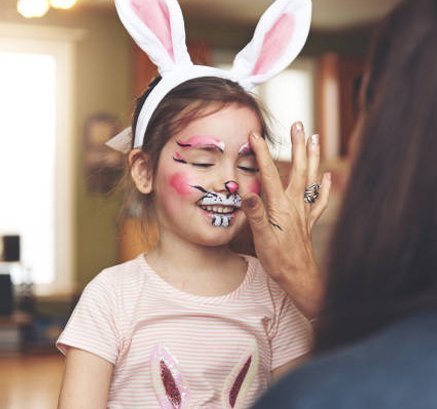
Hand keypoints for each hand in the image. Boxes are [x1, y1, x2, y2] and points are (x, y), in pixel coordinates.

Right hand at [241, 122, 330, 317]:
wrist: (299, 277)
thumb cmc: (279, 259)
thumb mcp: (262, 237)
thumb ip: (255, 214)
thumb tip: (247, 192)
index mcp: (280, 206)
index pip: (269, 174)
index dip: (262, 153)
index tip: (255, 135)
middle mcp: (295, 204)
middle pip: (298, 168)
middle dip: (297, 145)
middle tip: (298, 124)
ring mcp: (304, 211)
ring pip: (310, 178)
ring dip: (312, 157)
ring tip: (315, 138)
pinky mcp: (309, 220)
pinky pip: (319, 199)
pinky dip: (324, 186)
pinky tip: (326, 176)